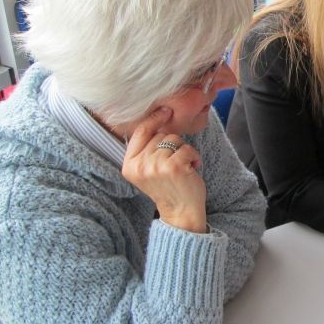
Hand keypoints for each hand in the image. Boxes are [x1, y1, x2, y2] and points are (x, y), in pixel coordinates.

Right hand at [122, 107, 207, 232]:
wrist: (180, 212)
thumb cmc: (169, 188)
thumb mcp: (149, 170)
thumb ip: (147, 149)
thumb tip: (159, 116)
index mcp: (128, 165)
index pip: (139, 132)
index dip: (153, 119)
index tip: (165, 110)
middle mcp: (139, 166)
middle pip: (159, 135)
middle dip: (172, 145)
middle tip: (175, 164)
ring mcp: (155, 166)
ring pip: (174, 140)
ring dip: (184, 151)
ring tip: (183, 168)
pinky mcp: (172, 167)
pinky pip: (187, 148)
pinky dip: (194, 157)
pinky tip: (191, 170)